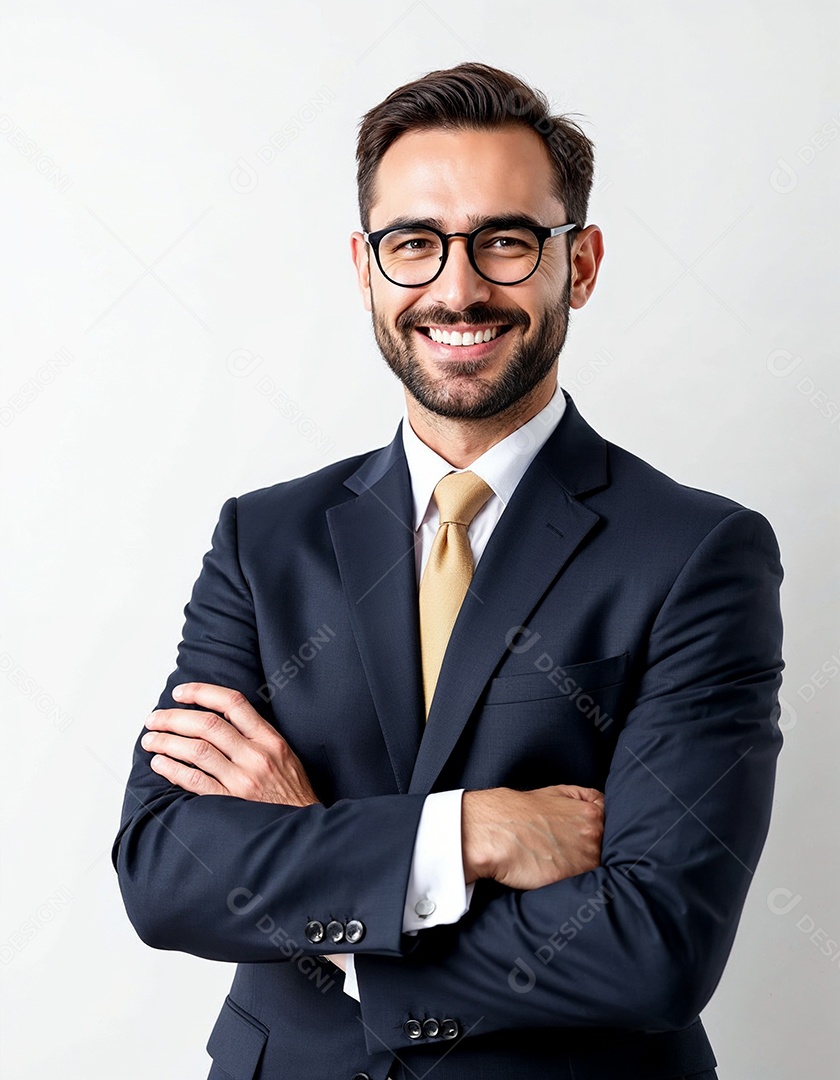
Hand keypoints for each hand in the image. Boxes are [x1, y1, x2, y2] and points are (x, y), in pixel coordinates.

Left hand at [142, 682, 318, 805]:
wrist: (301, 829)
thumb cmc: (291, 792)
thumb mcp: (285, 755)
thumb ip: (256, 736)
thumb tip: (219, 718)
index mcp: (270, 739)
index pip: (233, 703)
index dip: (202, 692)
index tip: (180, 692)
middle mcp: (256, 756)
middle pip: (207, 725)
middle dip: (174, 718)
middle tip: (154, 719)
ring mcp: (242, 780)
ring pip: (196, 750)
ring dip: (167, 742)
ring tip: (150, 740)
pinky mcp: (230, 803)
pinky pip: (194, 781)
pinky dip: (173, 769)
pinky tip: (159, 764)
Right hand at [462, 785, 604, 889]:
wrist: (492, 830)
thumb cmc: (518, 811)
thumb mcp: (555, 792)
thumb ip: (582, 799)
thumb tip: (598, 806)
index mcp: (592, 812)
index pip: (612, 827)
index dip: (597, 834)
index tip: (582, 839)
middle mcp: (593, 833)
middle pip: (606, 850)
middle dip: (591, 852)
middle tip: (568, 853)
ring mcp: (584, 856)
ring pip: (596, 870)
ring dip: (584, 870)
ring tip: (559, 865)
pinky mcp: (570, 878)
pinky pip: (582, 886)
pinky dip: (574, 885)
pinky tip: (556, 875)